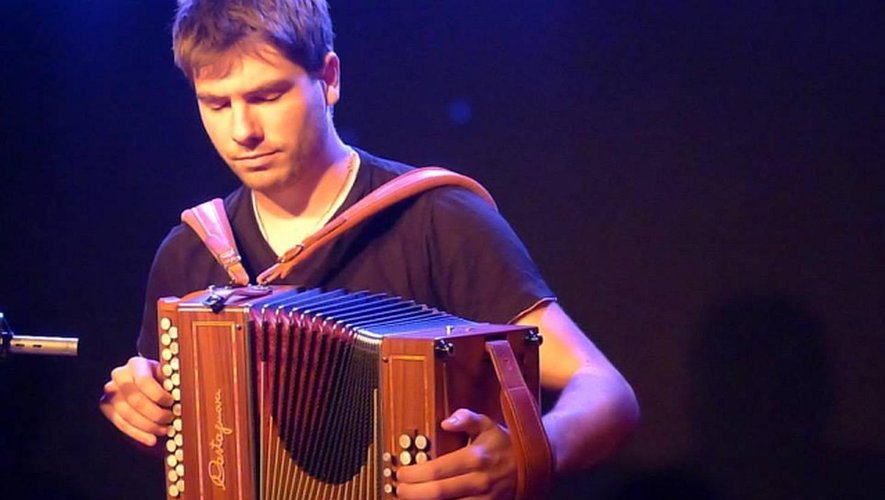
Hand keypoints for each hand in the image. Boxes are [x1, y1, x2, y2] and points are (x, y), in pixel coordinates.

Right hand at [99, 356, 173, 446]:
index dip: (159, 395)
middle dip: (156, 414)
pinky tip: (152, 439)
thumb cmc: (160, 380)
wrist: (145, 383)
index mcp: (136, 364)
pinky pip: (120, 424)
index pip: (144, 381)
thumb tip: (180, 394)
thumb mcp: (168, 375)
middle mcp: (119, 375)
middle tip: (171, 419)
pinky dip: (138, 434)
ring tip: (165, 430)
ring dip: (149, 426)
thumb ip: (173, 382)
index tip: (172, 402)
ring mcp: (110, 391)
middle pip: (136, 400)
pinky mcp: (106, 406)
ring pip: (127, 414)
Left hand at [394, 408, 516, 498]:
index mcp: (475, 458)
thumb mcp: (487, 424)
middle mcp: (479, 481)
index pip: (437, 470)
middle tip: (398, 489)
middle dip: (413, 493)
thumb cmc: (503, 444)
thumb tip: (446, 422)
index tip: (400, 473)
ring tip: (409, 498)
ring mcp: (484, 499)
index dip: (414, 474)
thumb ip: (466, 418)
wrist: (532, 466)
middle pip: (438, 492)